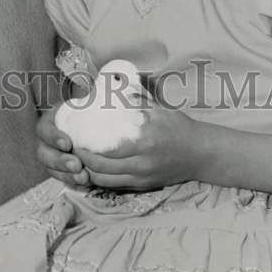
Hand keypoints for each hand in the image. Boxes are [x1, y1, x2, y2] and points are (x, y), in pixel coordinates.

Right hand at [36, 107, 89, 186]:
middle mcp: (46, 141)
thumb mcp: (86, 103)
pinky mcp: (60, 170)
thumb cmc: (88, 112)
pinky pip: (62, 179)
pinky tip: (85, 183)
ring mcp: (51, 157)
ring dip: (66, 175)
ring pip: (51, 169)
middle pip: (43, 153)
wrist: (93, 126)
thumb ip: (89, 100)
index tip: (68, 144)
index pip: (43, 129)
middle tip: (77, 165)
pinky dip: (73, 182)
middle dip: (60, 161)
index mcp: (49, 121)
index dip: (53, 137)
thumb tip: (101, 93)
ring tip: (83, 177)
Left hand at [73, 102, 200, 191]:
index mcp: (143, 141)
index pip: (107, 150)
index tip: (76, 138)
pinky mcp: (144, 186)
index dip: (87, 148)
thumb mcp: (158, 109)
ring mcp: (142, 178)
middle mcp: (141, 163)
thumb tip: (115, 85)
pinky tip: (94, 172)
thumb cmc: (178, 127)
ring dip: (89, 173)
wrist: (199, 153)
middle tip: (71, 151)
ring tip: (78, 162)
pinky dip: (102, 180)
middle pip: (102, 169)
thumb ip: (136, 99)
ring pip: (106, 182)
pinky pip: (117, 186)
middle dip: (82, 161)